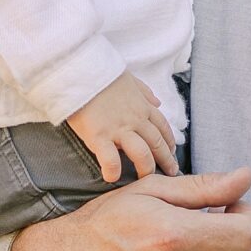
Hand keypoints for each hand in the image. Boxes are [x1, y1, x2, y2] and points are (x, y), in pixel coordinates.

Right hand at [65, 70, 179, 182]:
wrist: (80, 70)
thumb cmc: (101, 75)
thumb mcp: (129, 79)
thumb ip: (144, 92)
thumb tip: (158, 102)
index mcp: (142, 106)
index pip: (162, 127)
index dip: (169, 142)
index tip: (171, 153)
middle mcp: (135, 119)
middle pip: (157, 144)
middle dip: (166, 160)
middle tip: (170, 173)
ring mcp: (118, 128)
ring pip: (142, 153)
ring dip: (146, 169)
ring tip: (145, 180)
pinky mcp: (99, 136)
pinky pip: (111, 159)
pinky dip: (113, 171)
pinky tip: (111, 178)